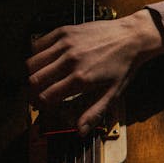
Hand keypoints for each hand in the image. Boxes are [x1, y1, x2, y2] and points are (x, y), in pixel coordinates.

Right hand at [26, 8, 163, 135]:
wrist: (131, 37)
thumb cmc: (124, 66)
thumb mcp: (113, 94)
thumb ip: (94, 113)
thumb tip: (80, 131)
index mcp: (81, 79)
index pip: (46, 96)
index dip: (40, 105)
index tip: (42, 106)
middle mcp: (70, 61)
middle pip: (34, 80)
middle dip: (32, 91)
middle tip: (37, 94)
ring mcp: (65, 44)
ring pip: (32, 62)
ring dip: (32, 73)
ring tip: (41, 79)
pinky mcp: (64, 31)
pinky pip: (38, 44)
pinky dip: (37, 54)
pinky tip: (46, 61)